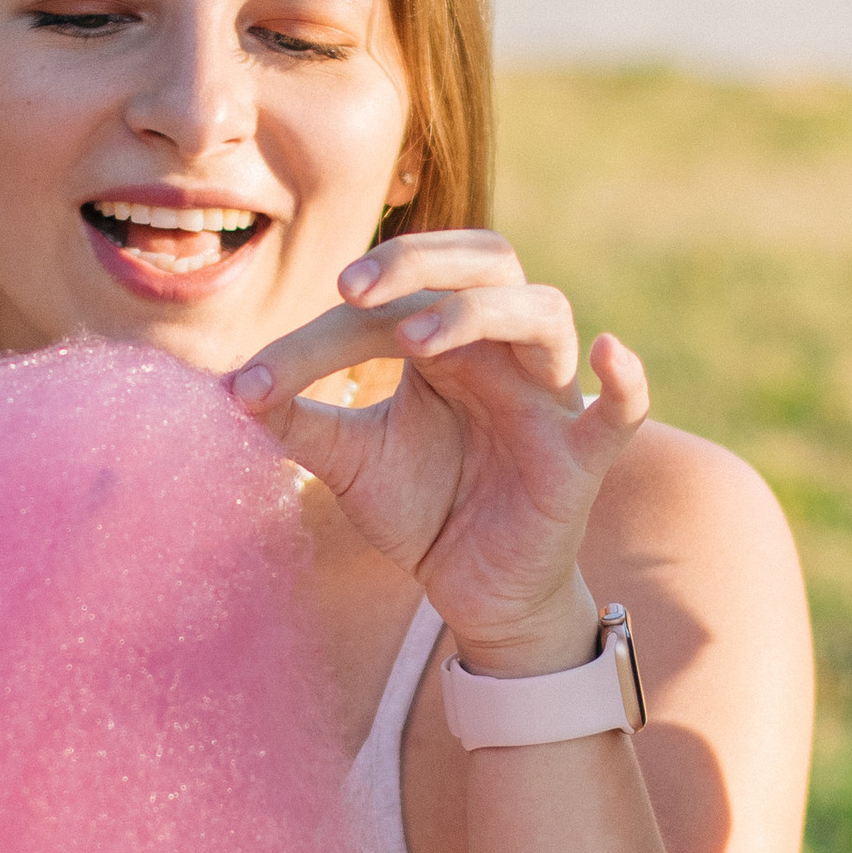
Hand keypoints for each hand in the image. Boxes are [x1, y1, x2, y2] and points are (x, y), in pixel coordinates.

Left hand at [231, 231, 646, 671]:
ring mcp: (547, 398)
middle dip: (419, 261)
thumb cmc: (425, 512)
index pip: (391, 302)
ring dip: (477, 312)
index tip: (253, 378)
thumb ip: (301, 423)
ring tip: (413, 339)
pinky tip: (607, 352)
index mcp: (446, 342)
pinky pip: (623, 411)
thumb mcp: (350, 464)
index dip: (319, 332)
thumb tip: (226, 389)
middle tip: (350, 290)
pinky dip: (625, 380)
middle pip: (486, 259)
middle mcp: (500, 352)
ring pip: (543, 312)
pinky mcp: (580, 457)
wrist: (475, 593)